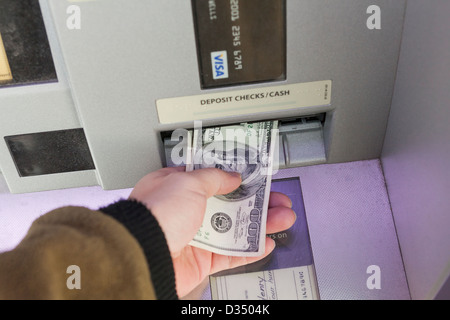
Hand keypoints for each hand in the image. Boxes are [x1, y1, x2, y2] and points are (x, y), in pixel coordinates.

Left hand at [129, 166, 295, 297]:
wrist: (143, 253)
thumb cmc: (155, 214)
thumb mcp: (187, 182)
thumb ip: (213, 178)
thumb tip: (232, 176)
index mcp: (178, 188)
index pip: (213, 179)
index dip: (237, 178)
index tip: (257, 177)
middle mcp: (186, 211)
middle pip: (230, 204)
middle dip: (257, 202)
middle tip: (277, 200)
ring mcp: (196, 236)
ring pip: (235, 229)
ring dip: (260, 224)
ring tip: (283, 218)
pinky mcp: (202, 260)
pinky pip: (231, 255)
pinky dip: (250, 250)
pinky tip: (266, 243)